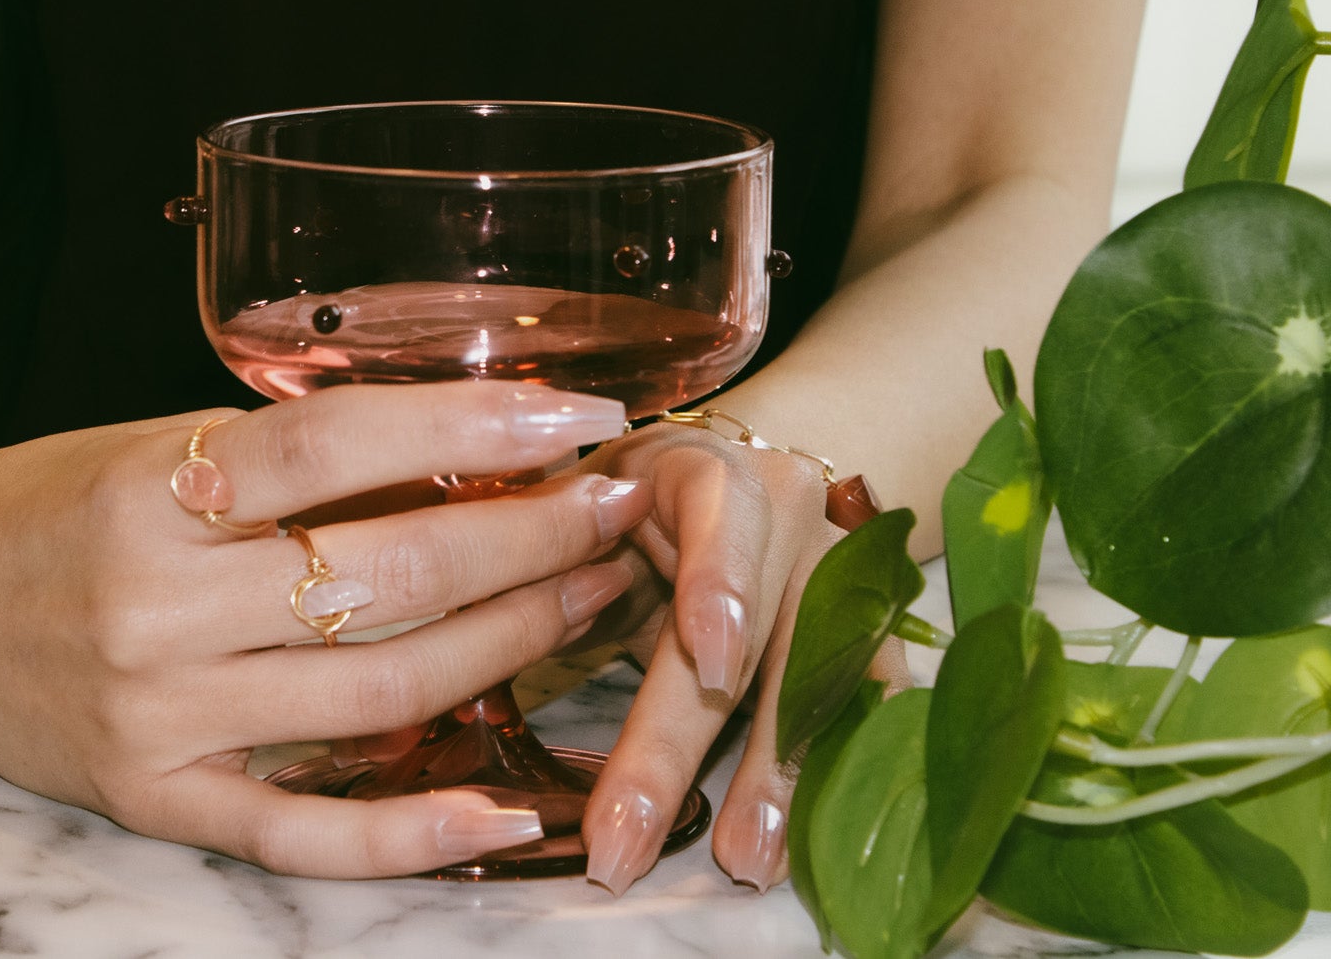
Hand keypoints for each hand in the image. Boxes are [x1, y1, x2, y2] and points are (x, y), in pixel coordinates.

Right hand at [0, 381, 655, 876]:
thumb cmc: (53, 504)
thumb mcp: (154, 445)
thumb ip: (285, 460)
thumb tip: (466, 447)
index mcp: (149, 489)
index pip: (337, 448)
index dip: (472, 428)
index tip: (579, 414)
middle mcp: (154, 606)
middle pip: (383, 576)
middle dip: (527, 540)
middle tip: (616, 508)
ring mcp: (157, 716)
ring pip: (374, 695)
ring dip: (508, 647)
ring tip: (591, 599)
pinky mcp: (152, 800)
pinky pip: (300, 836)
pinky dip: (409, 835)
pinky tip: (504, 813)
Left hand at [576, 423, 910, 894]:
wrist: (725, 481)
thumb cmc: (622, 500)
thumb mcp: (575, 504)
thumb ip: (537, 553)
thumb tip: (463, 607)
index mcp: (707, 470)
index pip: (721, 518)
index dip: (719, 586)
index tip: (709, 660)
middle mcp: (791, 518)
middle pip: (756, 632)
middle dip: (692, 742)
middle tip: (630, 835)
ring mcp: (839, 578)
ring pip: (823, 679)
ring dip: (781, 776)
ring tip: (746, 861)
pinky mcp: (864, 634)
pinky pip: (866, 709)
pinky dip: (833, 774)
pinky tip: (800, 842)